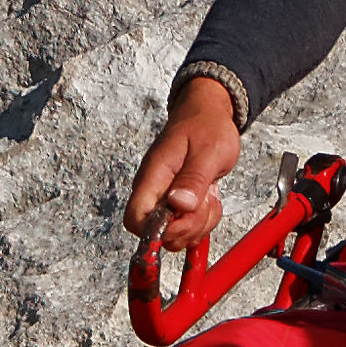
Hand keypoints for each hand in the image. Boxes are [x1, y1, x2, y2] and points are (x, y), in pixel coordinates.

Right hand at [126, 77, 245, 248]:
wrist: (208, 113)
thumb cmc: (206, 126)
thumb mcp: (208, 151)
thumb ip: (194, 180)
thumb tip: (179, 205)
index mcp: (153, 177)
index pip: (135, 219)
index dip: (158, 231)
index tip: (185, 217)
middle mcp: (153, 191)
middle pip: (158, 233)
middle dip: (187, 227)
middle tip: (205, 200)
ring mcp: (164, 198)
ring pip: (176, 234)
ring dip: (199, 224)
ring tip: (209, 195)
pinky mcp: (176, 204)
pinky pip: (187, 227)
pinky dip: (203, 221)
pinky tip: (209, 198)